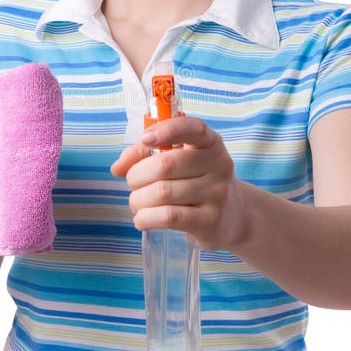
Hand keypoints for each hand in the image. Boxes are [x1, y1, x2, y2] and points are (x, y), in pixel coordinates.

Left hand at [111, 115, 243, 251]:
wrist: (233, 216)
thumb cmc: (196, 182)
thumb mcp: (179, 161)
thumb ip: (146, 154)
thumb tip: (118, 167)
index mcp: (210, 143)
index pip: (193, 128)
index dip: (167, 130)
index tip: (146, 139)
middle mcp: (218, 165)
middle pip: (164, 165)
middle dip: (136, 175)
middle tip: (133, 183)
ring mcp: (217, 194)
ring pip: (162, 193)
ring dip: (138, 200)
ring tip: (138, 203)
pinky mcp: (210, 222)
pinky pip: (168, 217)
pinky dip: (146, 218)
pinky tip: (143, 219)